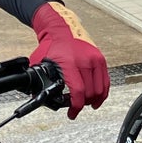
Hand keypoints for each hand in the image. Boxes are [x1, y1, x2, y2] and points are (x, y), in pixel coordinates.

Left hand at [29, 2, 109, 117]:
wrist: (63, 28)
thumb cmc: (52, 45)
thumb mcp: (42, 62)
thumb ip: (40, 79)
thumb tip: (36, 96)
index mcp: (69, 63)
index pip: (78, 91)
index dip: (76, 106)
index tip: (72, 113)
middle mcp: (85, 61)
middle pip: (90, 92)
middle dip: (83, 104)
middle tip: (75, 108)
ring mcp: (95, 59)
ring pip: (100, 89)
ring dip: (94, 100)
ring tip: (86, 104)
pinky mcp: (100, 59)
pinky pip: (105, 81)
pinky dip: (102, 92)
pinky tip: (97, 99)